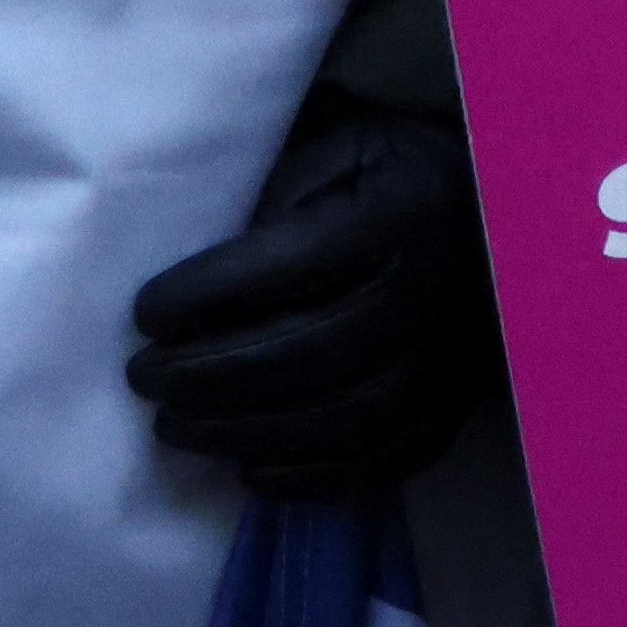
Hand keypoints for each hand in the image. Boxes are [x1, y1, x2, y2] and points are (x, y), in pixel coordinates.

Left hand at [123, 113, 496, 496]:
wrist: (482, 196)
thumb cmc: (378, 168)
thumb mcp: (324, 151)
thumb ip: (268, 205)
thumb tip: (190, 296)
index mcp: (403, 211)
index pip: (295, 264)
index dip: (209, 293)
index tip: (146, 312)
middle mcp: (438, 289)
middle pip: (317, 353)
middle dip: (213, 375)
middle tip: (145, 378)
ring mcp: (456, 355)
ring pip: (349, 418)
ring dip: (246, 431)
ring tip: (176, 426)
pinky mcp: (459, 401)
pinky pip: (388, 458)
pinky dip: (312, 475)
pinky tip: (250, 466)